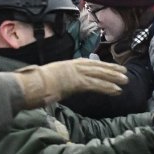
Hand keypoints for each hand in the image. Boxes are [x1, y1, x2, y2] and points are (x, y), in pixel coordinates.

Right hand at [11, 59, 128, 106]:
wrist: (27, 85)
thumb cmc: (32, 86)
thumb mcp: (47, 81)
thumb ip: (56, 83)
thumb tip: (57, 89)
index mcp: (65, 65)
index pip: (86, 63)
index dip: (99, 65)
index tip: (109, 66)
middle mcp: (72, 66)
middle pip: (96, 66)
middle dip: (110, 69)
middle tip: (124, 71)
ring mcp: (75, 73)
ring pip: (99, 74)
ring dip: (113, 77)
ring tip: (126, 80)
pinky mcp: (77, 82)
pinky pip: (96, 85)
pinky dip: (108, 87)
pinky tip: (117, 90)